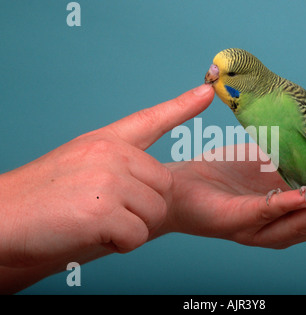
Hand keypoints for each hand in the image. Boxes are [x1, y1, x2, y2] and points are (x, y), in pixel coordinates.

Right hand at [0, 84, 213, 268]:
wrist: (1, 216)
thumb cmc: (43, 196)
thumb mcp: (82, 164)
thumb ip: (120, 165)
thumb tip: (158, 182)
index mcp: (107, 140)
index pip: (152, 118)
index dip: (182, 106)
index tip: (206, 92)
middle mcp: (111, 153)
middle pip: (164, 187)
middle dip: (145, 208)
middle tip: (109, 212)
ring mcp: (108, 179)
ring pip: (155, 213)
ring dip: (132, 227)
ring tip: (96, 221)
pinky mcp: (102, 210)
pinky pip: (138, 236)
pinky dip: (121, 244)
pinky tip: (92, 233)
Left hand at [162, 143, 305, 248]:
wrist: (182, 181)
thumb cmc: (223, 173)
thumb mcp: (265, 158)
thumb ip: (291, 155)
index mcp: (285, 213)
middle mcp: (275, 227)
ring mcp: (256, 227)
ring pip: (298, 224)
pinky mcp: (236, 220)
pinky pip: (265, 213)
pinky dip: (287, 205)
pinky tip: (305, 195)